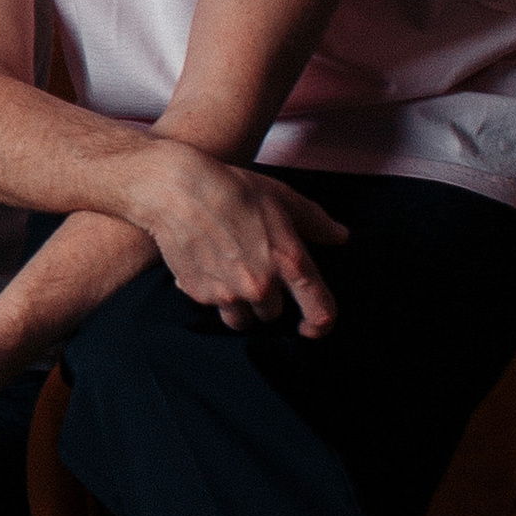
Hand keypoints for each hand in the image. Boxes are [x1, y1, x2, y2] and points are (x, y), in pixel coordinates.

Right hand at [130, 147, 346, 335]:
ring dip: (240, 306)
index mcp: (289, 262)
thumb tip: (340, 236)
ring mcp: (228, 293)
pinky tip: (207, 265)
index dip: (321, 325)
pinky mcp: (199, 294)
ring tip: (230, 276)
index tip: (312, 328)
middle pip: (272, 315)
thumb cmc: (232, 188)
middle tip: (253, 270)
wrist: (176, 189)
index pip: (319, 311)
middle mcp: (261, 285)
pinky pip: (213, 306)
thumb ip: (316, 221)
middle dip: (266, 299)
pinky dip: (212, 293)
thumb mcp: (282, 197)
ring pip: (242, 320)